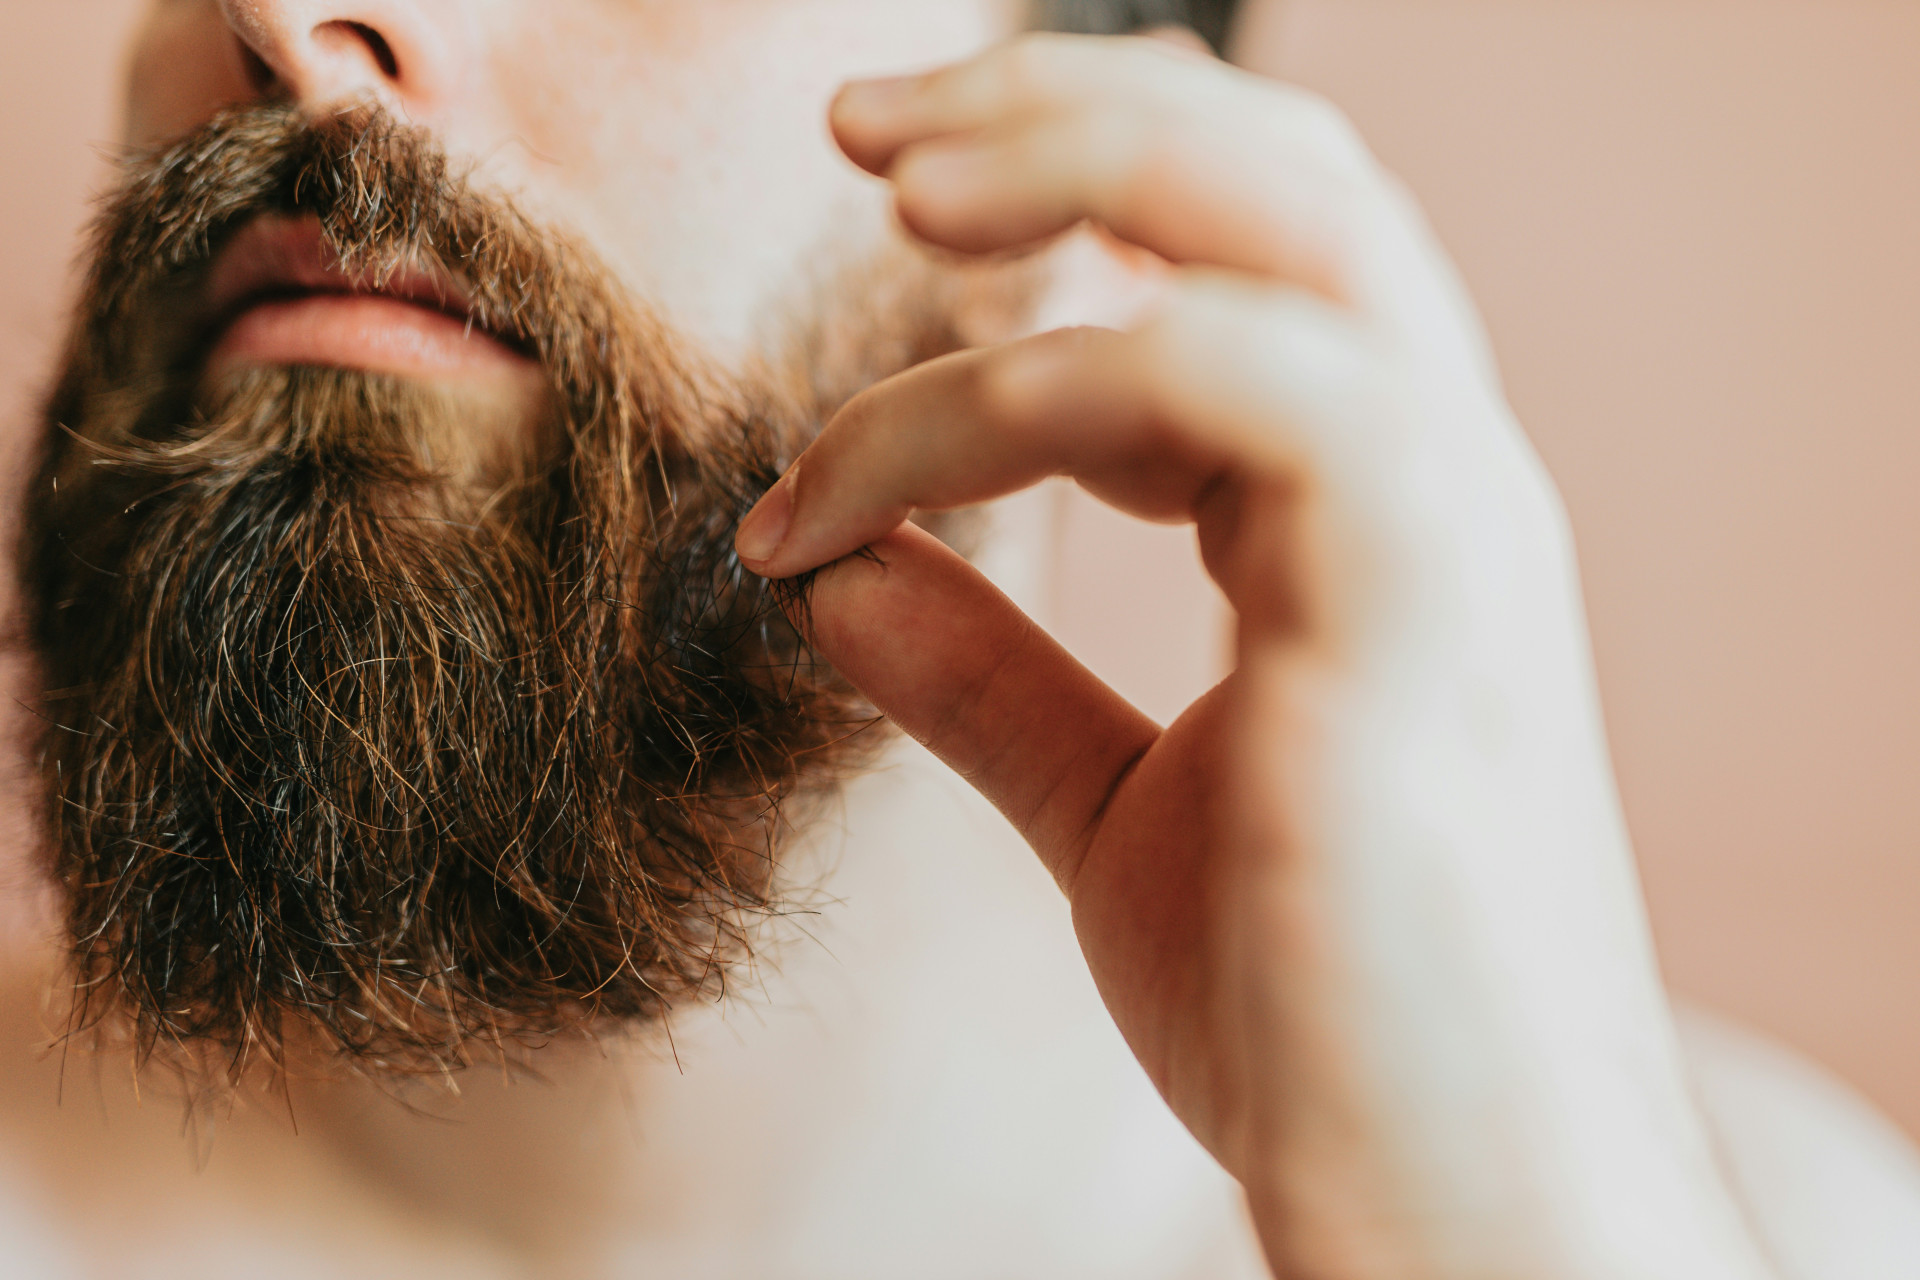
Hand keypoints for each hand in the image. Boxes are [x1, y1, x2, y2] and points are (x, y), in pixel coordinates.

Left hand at [737, 35, 1770, 1279]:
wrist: (1448, 1199)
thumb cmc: (1308, 1013)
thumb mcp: (1112, 810)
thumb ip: (991, 680)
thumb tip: (839, 578)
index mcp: (1374, 517)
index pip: (1249, 264)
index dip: (1071, 207)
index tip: (885, 233)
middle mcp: (1434, 480)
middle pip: (1287, 181)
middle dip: (1072, 111)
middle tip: (867, 122)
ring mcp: (1444, 522)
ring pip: (1274, 226)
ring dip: (1054, 181)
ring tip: (878, 195)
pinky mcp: (1416, 594)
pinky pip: (1212, 383)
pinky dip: (1007, 402)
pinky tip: (859, 496)